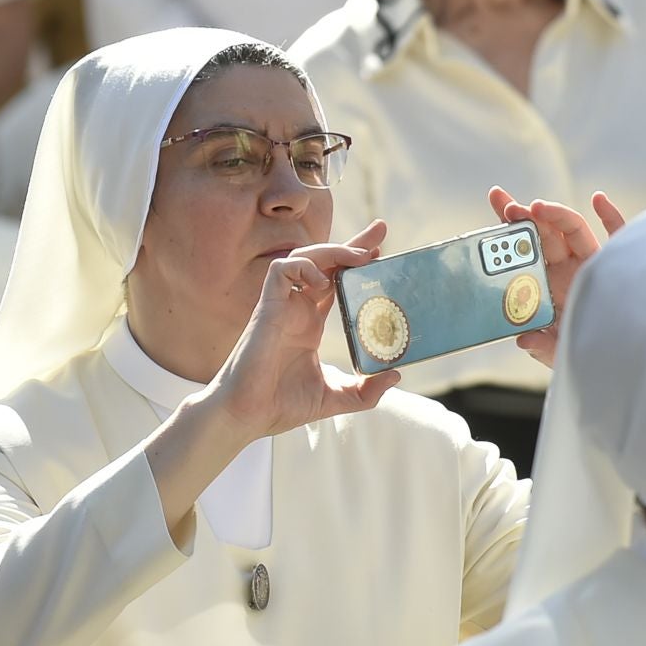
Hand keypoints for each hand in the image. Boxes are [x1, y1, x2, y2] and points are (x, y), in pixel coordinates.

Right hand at [211, 220, 399, 439]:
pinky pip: (282, 269)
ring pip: (304, 257)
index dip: (355, 263)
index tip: (381, 251)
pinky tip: (323, 283)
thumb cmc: (281, 405)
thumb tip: (397, 374)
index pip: (336, 281)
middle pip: (325, 262)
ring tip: (359, 256)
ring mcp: (282, 305)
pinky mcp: (267, 307)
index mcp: (310, 323)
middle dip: (352, 243)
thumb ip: (366, 391)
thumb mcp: (334, 397)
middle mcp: (297, 308)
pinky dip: (304, 268)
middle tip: (381, 230)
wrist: (248, 415)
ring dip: (333, 250)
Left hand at [489, 187, 625, 367]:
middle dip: (527, 218)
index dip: (510, 227)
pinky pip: (620, 236)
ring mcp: (596, 264)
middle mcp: (571, 269)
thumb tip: (522, 339)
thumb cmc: (590, 355)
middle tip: (510, 207)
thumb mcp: (561, 353)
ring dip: (557, 215)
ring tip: (537, 207)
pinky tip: (598, 199)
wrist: (624, 361)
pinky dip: (612, 217)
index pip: (526, 250)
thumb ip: (542, 346)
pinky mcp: (623, 265)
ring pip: (575, 231)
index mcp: (550, 285)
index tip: (497, 202)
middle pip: (545, 234)